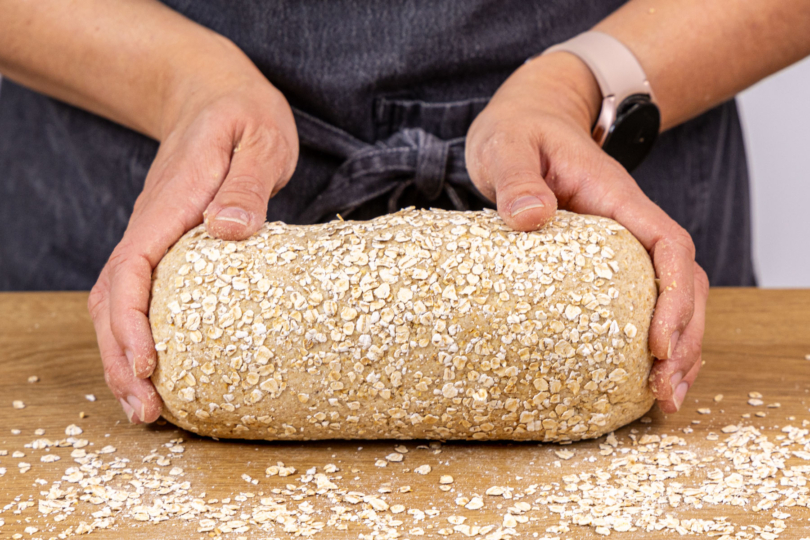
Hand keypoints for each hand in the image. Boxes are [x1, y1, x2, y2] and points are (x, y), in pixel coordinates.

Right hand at [88, 48, 297, 422]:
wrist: (213, 95)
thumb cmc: (243, 117)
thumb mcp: (259, 138)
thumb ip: (246, 183)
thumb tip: (229, 231)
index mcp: (170, 204)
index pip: (133, 270)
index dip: (133, 323)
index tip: (149, 365)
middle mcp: (150, 226)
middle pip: (113, 299)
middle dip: (120, 359)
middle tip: (147, 412)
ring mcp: (152, 236)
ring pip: (118, 303)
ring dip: (122, 356)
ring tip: (147, 406)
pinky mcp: (164, 245)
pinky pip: (138, 296)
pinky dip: (138, 335)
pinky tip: (157, 365)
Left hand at [465, 51, 708, 413]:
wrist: (527, 118)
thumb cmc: (519, 131)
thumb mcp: (508, 147)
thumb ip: (517, 178)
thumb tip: (532, 216)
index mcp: (616, 197)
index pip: (668, 246)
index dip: (674, 297)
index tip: (657, 344)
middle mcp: (628, 222)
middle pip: (683, 281)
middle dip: (685, 337)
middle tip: (666, 391)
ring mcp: (620, 242)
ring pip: (671, 294)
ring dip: (678, 345)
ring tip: (667, 396)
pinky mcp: (603, 259)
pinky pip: (641, 296)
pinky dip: (650, 335)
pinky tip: (641, 371)